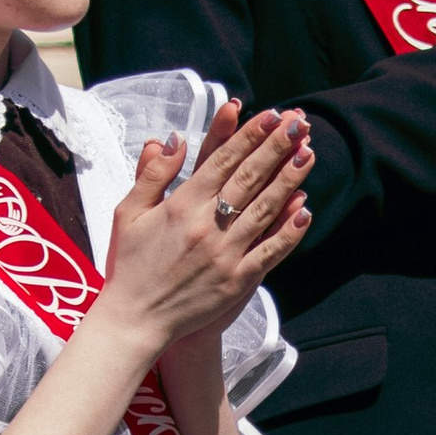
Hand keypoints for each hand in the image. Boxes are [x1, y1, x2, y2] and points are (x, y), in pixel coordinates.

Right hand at [99, 103, 312, 353]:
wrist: (135, 320)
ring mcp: (226, 254)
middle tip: (298, 123)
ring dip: (290, 179)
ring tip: (308, 153)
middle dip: (277, 146)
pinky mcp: (237, 281)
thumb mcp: (127, 212)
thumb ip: (152, 174)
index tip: (269, 115)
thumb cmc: (129, 264)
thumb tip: (172, 140)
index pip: (223, 160)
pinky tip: (305, 208)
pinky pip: (270, 251)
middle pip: (250, 177)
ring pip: (265, 209)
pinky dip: (289, 230)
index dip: (249, 135)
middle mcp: (207, 225)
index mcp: (181, 205)